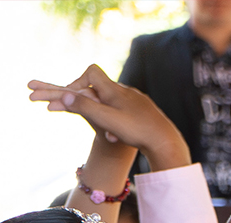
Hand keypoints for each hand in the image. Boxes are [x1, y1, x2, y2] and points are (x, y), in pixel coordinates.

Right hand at [29, 65, 190, 170]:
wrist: (166, 141)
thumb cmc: (137, 130)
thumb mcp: (107, 119)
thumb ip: (85, 107)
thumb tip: (64, 95)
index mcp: (114, 90)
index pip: (91, 73)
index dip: (78, 82)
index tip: (71, 98)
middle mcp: (125, 92)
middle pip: (99, 89)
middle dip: (84, 100)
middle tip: (71, 108)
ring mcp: (136, 102)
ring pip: (111, 103)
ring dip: (101, 115)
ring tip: (103, 132)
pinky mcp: (144, 113)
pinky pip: (124, 114)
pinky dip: (115, 122)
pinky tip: (117, 136)